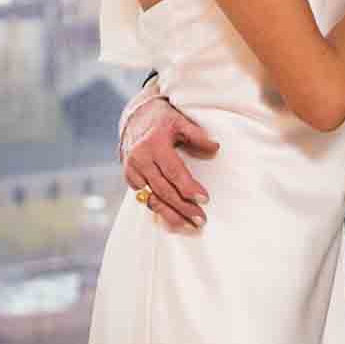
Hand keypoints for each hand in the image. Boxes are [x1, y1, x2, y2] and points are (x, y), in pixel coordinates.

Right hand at [122, 95, 217, 229]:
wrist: (135, 118)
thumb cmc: (163, 120)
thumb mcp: (181, 121)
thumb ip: (197, 134)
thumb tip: (215, 147)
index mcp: (154, 144)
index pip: (173, 171)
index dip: (188, 187)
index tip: (204, 199)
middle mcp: (140, 159)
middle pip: (164, 190)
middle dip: (183, 207)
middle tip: (201, 219)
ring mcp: (132, 170)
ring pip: (152, 199)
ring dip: (171, 214)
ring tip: (190, 225)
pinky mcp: (129, 178)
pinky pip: (145, 199)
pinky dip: (159, 210)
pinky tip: (174, 219)